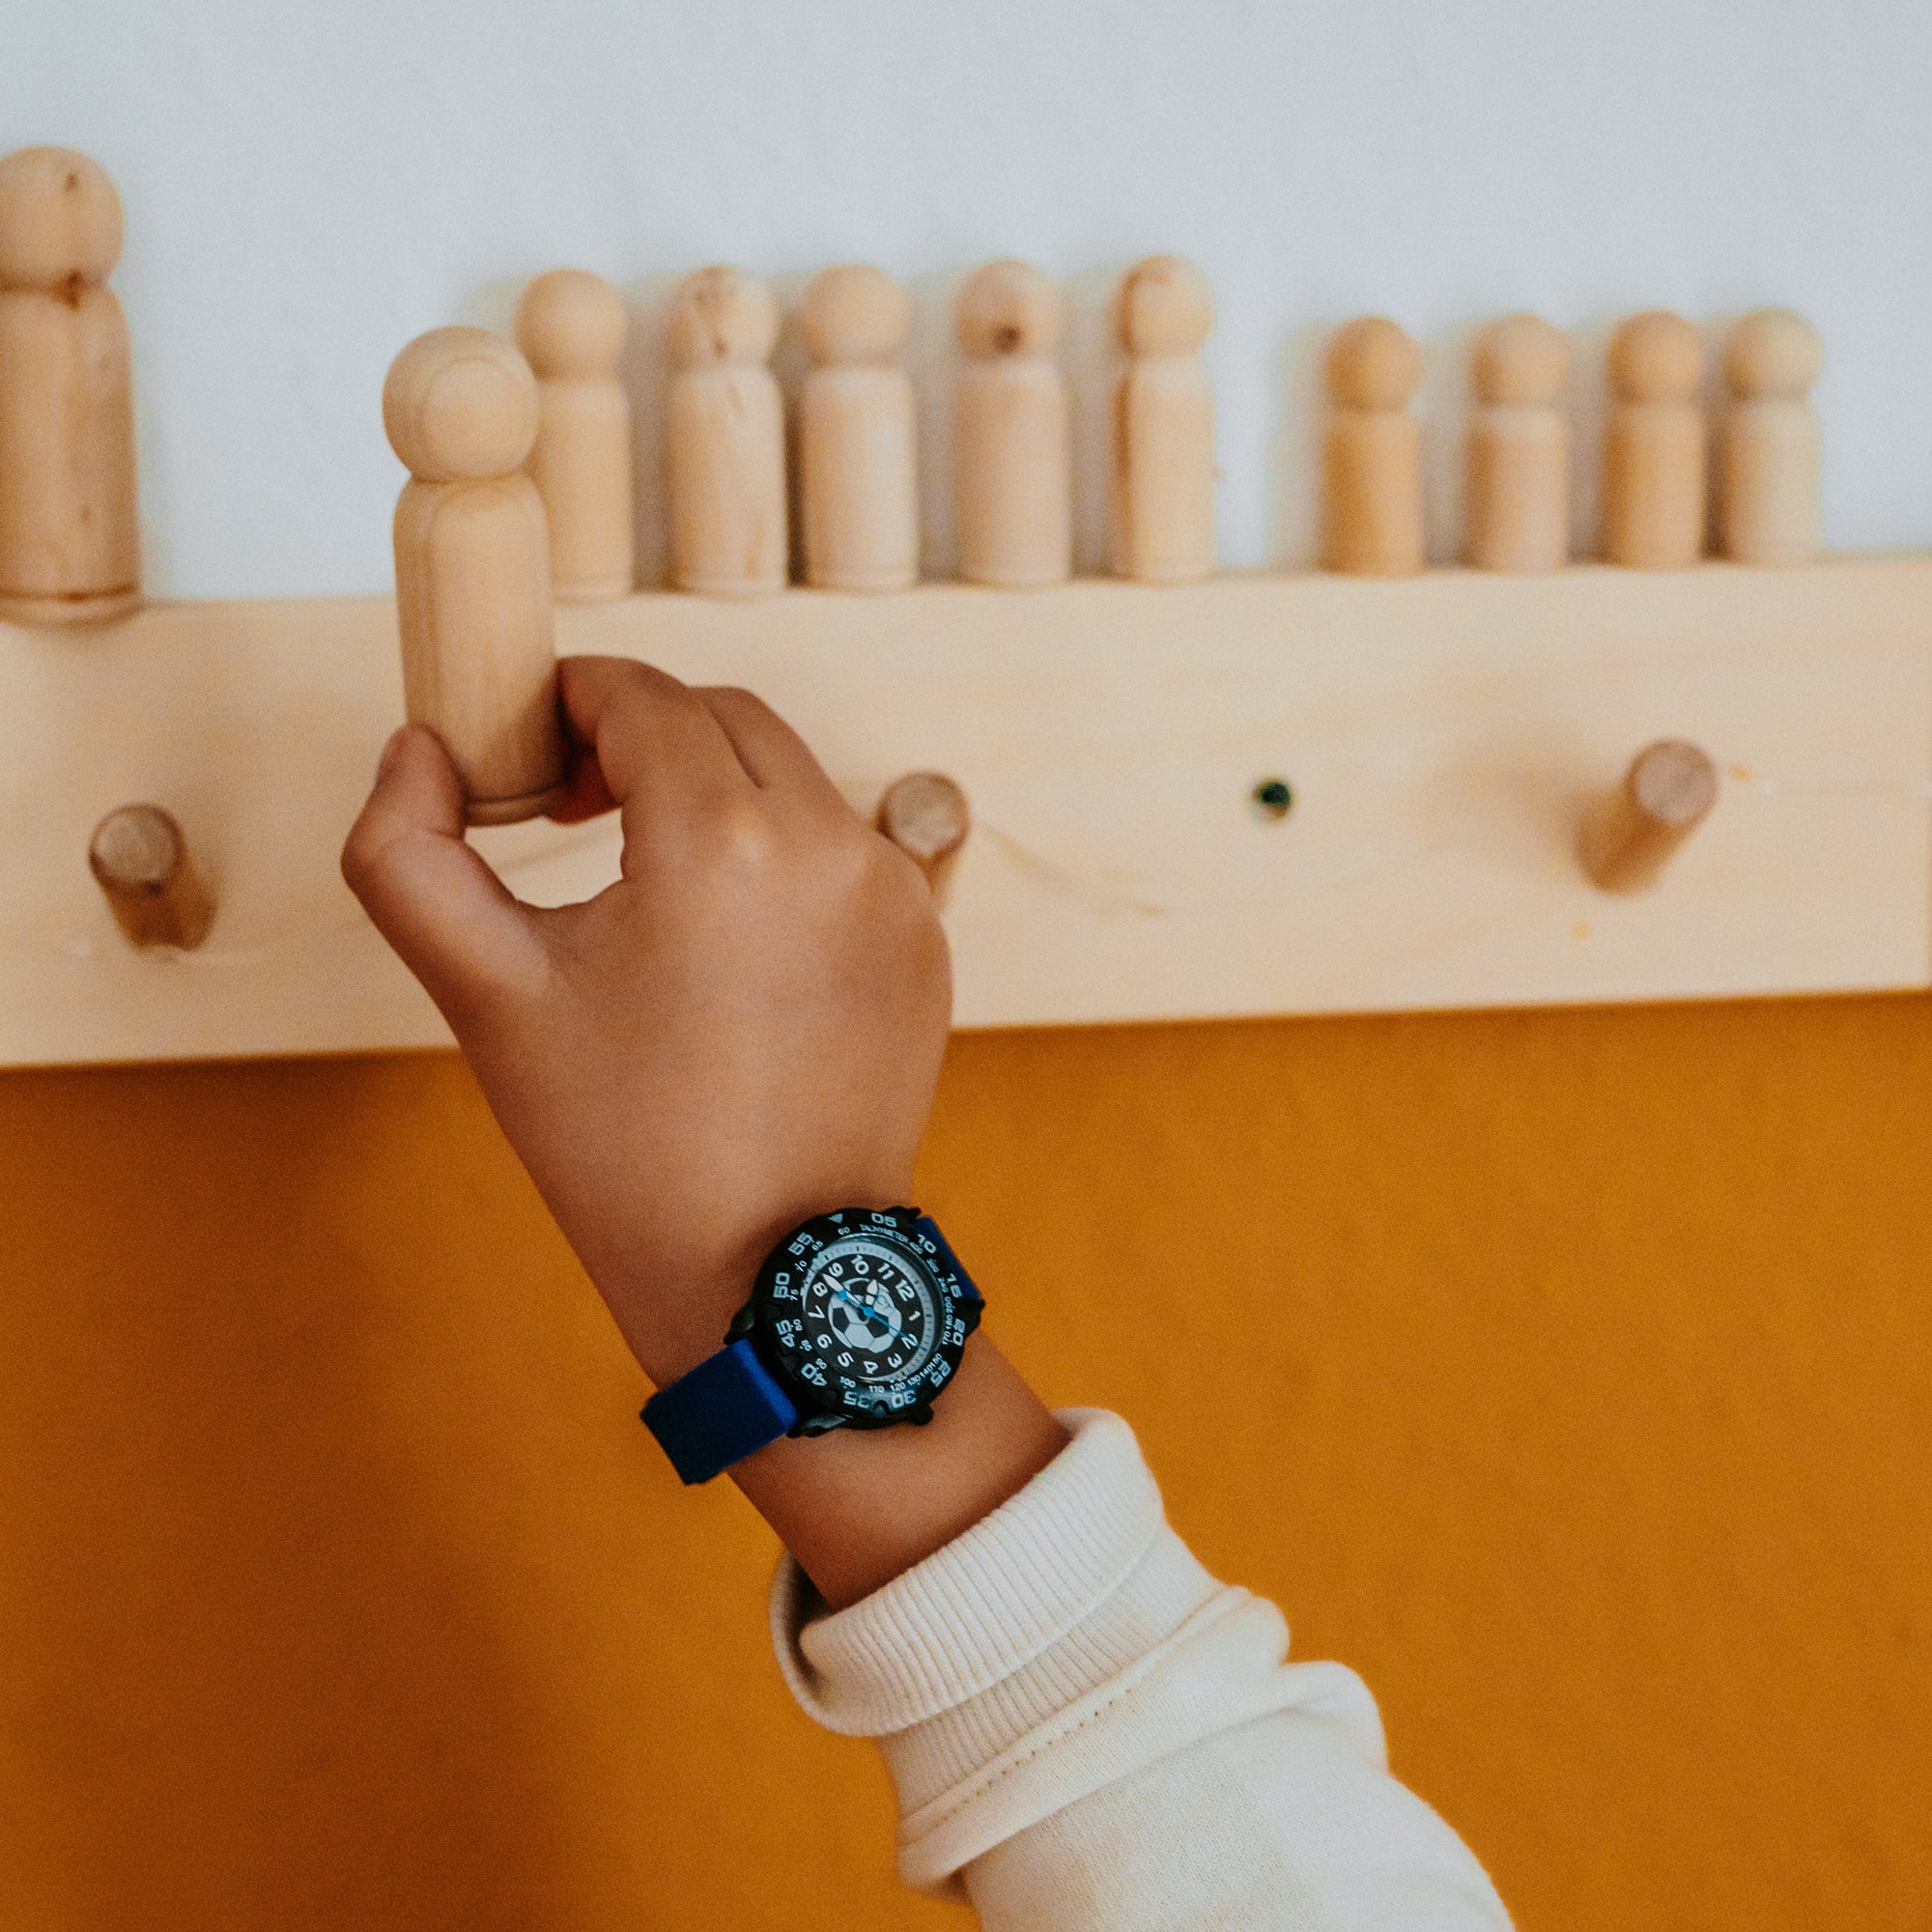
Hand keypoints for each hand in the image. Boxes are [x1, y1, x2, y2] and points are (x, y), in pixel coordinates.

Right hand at [341, 657, 949, 1388]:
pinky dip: (783, 859)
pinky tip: (729, 942)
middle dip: (640, 735)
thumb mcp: (483, 996)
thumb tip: (418, 746)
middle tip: (574, 803)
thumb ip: (404, 852)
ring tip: (649, 879)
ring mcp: (894, 893)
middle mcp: (830, 844)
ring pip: (790, 778)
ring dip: (716, 793)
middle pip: (722, 718)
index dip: (568, 701)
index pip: (639, 695)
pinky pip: (844, 851)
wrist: (765, 1271)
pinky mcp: (926, 942)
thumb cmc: (620, 1145)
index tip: (529, 756)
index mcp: (721, 840)